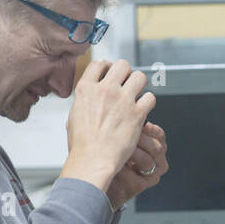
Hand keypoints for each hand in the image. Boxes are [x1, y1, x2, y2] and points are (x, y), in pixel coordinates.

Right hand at [62, 60, 154, 192]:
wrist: (93, 159)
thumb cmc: (82, 144)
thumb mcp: (74, 115)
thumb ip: (84, 101)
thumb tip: (89, 97)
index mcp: (86, 89)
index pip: (99, 64)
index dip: (107, 67)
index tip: (110, 74)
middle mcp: (105, 90)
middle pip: (122, 65)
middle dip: (125, 73)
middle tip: (126, 84)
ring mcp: (123, 100)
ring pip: (139, 76)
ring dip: (139, 84)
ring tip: (136, 95)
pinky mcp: (137, 113)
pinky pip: (150, 97)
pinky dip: (148, 102)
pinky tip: (143, 109)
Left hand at [105, 121, 167, 210]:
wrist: (99, 180)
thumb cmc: (108, 155)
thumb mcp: (120, 138)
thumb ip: (128, 128)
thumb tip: (130, 111)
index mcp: (156, 148)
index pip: (159, 136)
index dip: (151, 129)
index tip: (142, 124)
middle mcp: (158, 163)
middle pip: (157, 148)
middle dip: (141, 140)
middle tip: (127, 135)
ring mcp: (150, 176)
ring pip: (148, 162)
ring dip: (132, 153)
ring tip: (117, 148)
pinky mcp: (139, 186)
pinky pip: (134, 175)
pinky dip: (122, 168)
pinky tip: (111, 163)